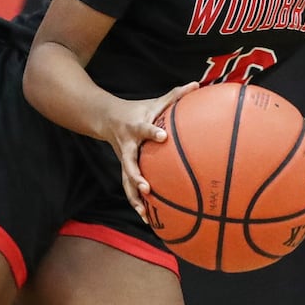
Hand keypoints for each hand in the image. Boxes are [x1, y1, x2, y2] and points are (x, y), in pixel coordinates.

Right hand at [109, 81, 199, 217]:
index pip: (144, 129)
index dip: (152, 132)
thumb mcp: (154, 101)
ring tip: (145, 214)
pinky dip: (137, 204)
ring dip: (134, 198)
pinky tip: (148, 219)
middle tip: (146, 188)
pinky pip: (129, 189)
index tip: (163, 137)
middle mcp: (128, 146)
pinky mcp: (124, 169)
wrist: (106, 118)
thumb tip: (197, 84)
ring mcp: (124, 160)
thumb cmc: (138, 110)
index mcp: (135, 127)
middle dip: (136, 175)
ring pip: (126, 181)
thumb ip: (175, 95)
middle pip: (129, 162)